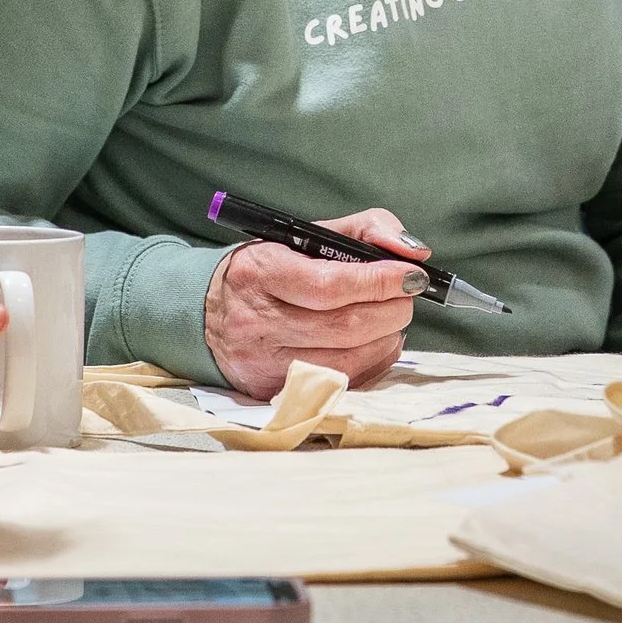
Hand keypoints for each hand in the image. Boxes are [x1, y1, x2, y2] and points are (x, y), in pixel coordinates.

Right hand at [202, 208, 430, 398]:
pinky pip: (342, 383)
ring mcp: (264, 363)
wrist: (207, 313)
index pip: (329, 285)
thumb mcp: (306, 236)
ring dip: (387, 336)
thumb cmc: (269, 269)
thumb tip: (414, 252)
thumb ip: (365, 230)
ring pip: (348, 360)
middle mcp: (257, 322)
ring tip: (391, 315)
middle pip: (345, 326)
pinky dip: (372, 361)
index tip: (411, 274)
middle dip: (392, 309)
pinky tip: (374, 341)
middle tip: (407, 294)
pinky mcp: (273, 392)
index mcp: (260, 273)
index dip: (378, 281)